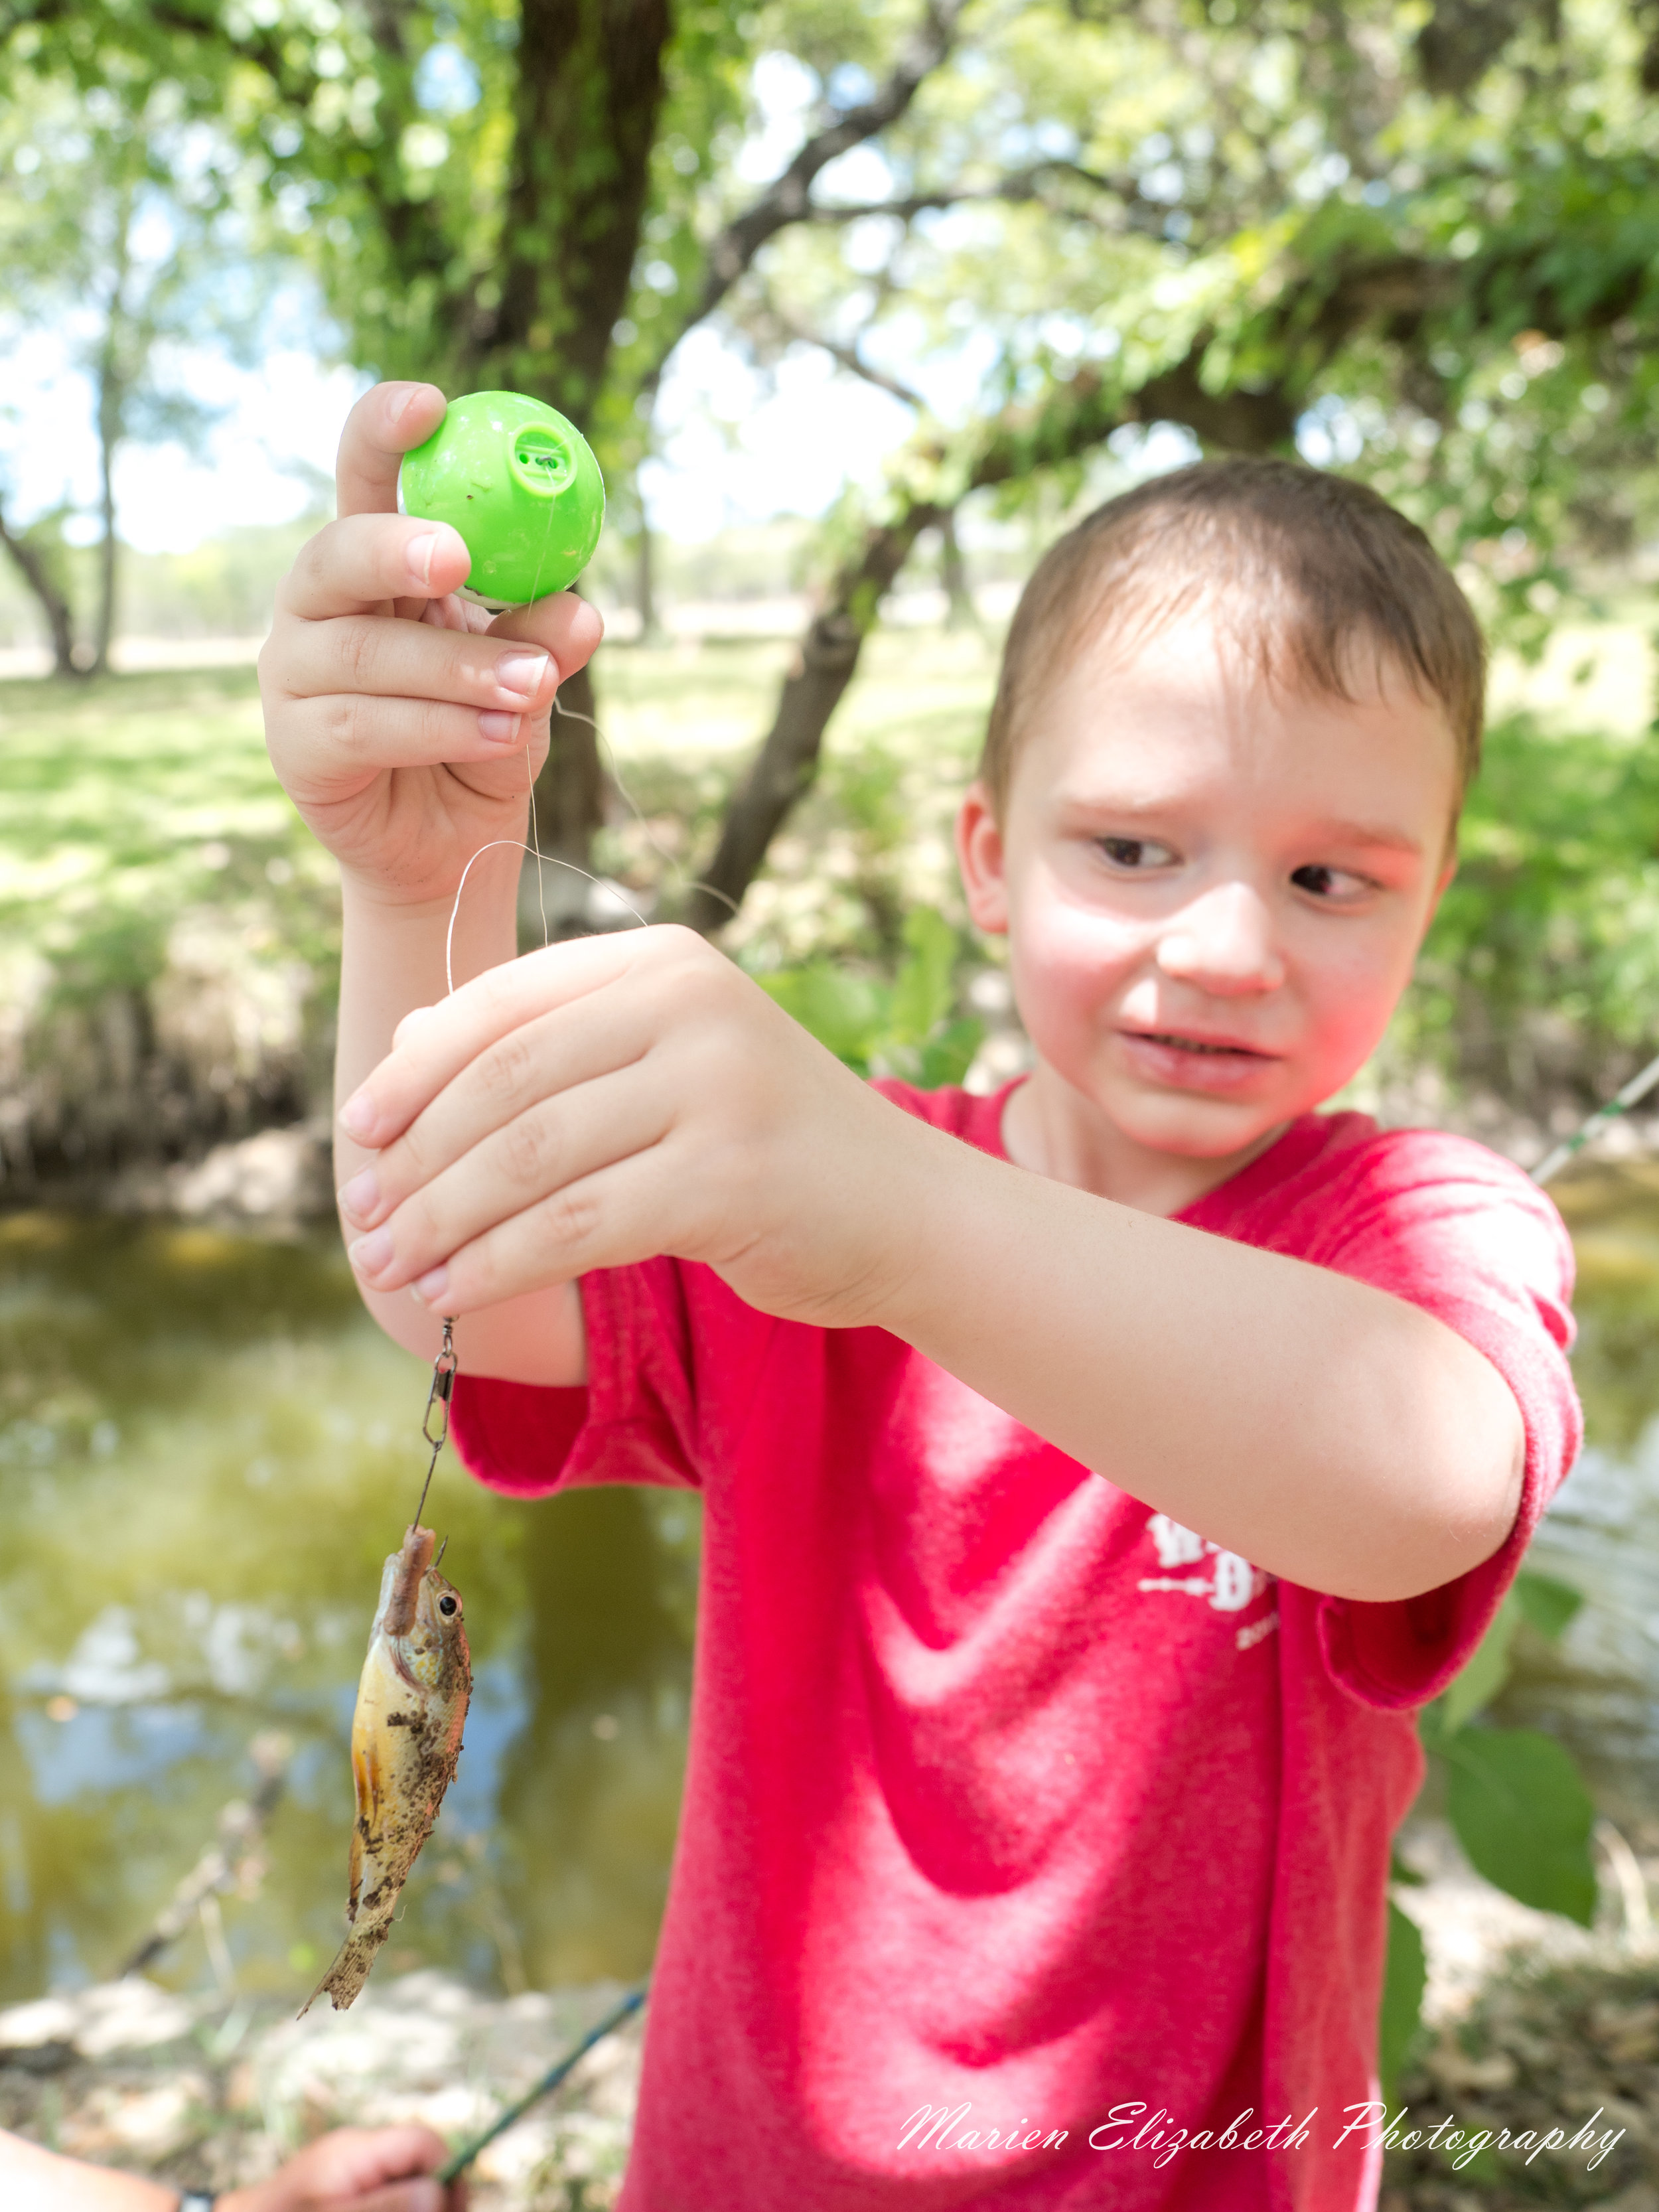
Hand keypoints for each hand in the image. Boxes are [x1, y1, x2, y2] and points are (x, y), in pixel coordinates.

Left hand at [223, 2125, 462, 2211]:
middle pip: (421, 2168)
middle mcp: (360, 2159)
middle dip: (433, 2199)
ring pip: (405, 2188)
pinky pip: (384, 2197)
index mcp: (358, 2150)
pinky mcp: (344, 2197)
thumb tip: (438, 2192)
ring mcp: (352, 2179)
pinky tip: (394, 2210)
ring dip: (412, 2204)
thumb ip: (383, 2205)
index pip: (424, 2143)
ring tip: (418, 2211)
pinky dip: (393, 2205)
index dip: (448, 2174)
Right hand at [258, 380, 602, 908]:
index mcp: (374, 563)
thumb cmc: (483, 736)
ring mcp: (294, 675)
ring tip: (531, 690)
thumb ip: (545, 642)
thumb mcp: (529, 683)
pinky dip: (437, 727)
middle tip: (457, 558)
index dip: (383, 432)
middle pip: (335, 553)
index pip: (363, 476)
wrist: (448, 849)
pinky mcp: (295, 746)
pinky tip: (499, 733)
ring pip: (362, 653)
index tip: (430, 405)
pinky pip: (361, 726)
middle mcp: (318, 606)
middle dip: (395, 549)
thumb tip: (584, 610)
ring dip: (454, 669)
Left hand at [333, 925, 940, 1326]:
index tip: (356, 1130)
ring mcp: (714, 1088)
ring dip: (439, 1222)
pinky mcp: (725, 1178)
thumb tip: (405, 1050)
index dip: (415, 1070)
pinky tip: (450, 1295)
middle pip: (502, 1082)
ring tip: (388, 1267)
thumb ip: (560, 1050)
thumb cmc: (770, 1147)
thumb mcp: (669, 1068)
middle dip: (414, 1159)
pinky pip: (570, 1225)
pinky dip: (494, 1265)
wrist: (910, 1212)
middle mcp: (690, 1006)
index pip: (504, 1002)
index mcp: (666, 963)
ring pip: (525, 1159)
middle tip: (361, 1218)